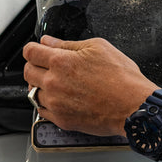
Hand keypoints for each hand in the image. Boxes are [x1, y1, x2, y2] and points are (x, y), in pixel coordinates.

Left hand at [23, 36, 154, 135]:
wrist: (133, 106)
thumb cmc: (122, 78)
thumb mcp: (98, 48)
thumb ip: (69, 44)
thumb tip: (50, 41)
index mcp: (61, 61)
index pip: (30, 52)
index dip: (34, 49)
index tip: (38, 51)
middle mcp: (53, 82)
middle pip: (28, 72)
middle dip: (35, 66)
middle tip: (48, 67)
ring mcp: (56, 103)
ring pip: (33, 92)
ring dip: (41, 86)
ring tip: (58, 84)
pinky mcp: (62, 120)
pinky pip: (42, 111)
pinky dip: (47, 104)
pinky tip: (61, 99)